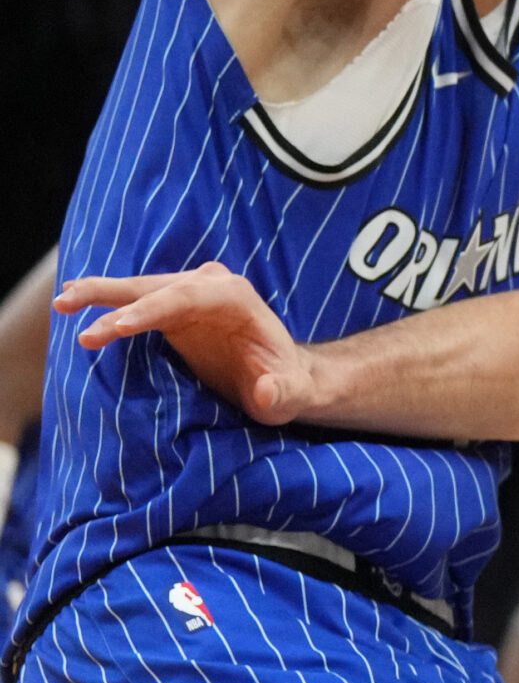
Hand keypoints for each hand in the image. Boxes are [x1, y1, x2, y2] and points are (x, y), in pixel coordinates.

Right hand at [55, 263, 314, 423]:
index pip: (188, 297)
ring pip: (140, 290)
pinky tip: (73, 299)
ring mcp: (190, 294)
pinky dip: (106, 301)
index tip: (119, 327)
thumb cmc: (289, 387)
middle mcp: (211, 287)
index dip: (152, 310)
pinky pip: (136, 302)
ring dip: (100, 295)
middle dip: (114, 299)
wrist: (288, 377)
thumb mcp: (292, 396)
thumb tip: (266, 390)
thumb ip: (282, 393)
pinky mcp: (175, 310)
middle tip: (73, 312)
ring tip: (62, 303)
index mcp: (236, 299)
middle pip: (156, 288)